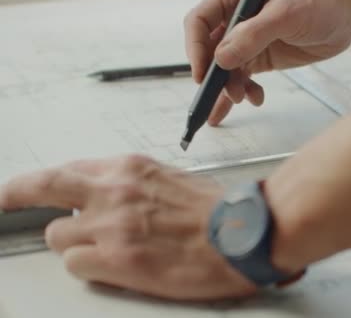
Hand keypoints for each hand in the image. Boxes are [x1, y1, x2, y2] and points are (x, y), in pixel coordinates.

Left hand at [0, 155, 255, 300]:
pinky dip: (87, 267)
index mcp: (129, 168)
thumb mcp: (171, 179)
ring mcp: (112, 225)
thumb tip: (108, 195)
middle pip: (45, 187)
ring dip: (74, 243)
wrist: (243, 233)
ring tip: (104, 250)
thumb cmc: (217, 210)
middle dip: (19, 193)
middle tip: (7, 200)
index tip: (26, 187)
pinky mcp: (118, 259)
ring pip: (58, 235)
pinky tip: (113, 266)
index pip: (70, 169)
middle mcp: (114, 190)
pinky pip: (75, 264)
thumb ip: (133, 183)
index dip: (44, 182)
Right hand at [184, 0, 350, 124]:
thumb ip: (253, 34)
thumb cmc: (318, 4)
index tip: (202, 74)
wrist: (343, 17)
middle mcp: (236, 19)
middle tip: (226, 93)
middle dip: (214, 75)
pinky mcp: (260, 58)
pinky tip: (253, 100)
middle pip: (210, 51)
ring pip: (225, 69)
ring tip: (243, 98)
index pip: (200, 22)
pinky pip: (242, 79)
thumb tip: (221, 59)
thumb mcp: (285, 15)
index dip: (195, 48)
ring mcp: (248, 41)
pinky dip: (243, 92)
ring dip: (230, 87)